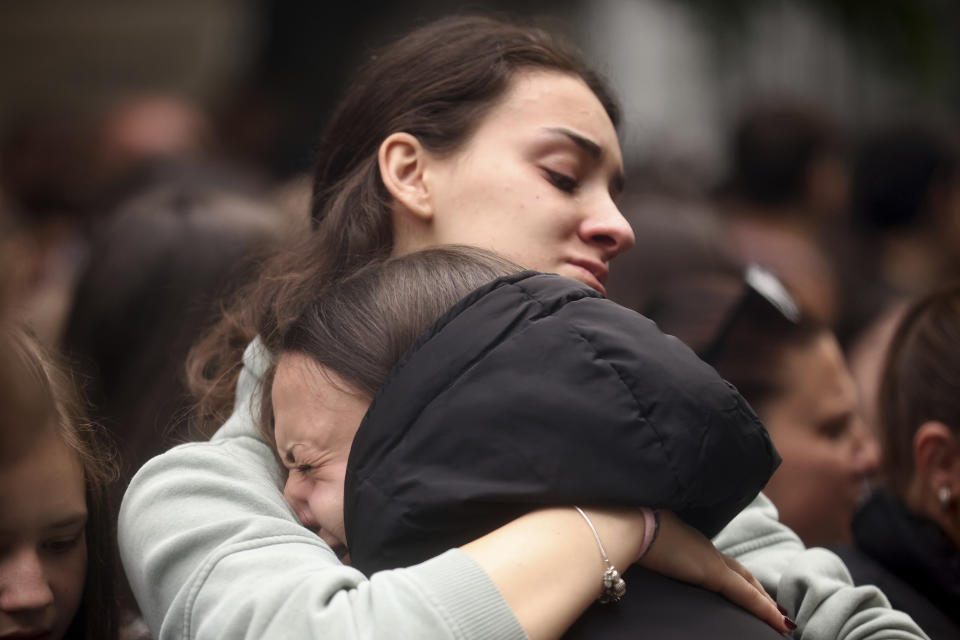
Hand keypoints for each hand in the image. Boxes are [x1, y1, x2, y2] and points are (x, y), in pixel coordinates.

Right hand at [637, 510, 794, 633]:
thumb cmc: (628, 530)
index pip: (720, 561)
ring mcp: (710, 559)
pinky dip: (765, 609)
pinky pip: (746, 596)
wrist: (629, 523)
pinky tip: (781, 623)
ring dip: (764, 600)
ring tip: (780, 618)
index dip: (736, 575)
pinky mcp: (713, 573)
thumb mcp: (641, 543)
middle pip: (739, 572)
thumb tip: (634, 557)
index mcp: (689, 540)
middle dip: (756, 589)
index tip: (747, 586)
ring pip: (747, 584)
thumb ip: (647, 551)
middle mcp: (704, 548)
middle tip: (772, 606)